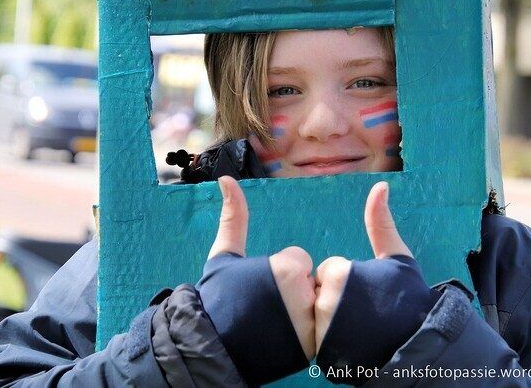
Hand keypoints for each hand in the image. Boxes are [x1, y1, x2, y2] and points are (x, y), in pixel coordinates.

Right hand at [197, 176, 314, 384]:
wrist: (210, 349)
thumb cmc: (217, 299)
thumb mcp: (224, 256)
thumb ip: (233, 217)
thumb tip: (226, 179)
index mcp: (286, 269)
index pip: (299, 260)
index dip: (277, 273)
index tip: (258, 288)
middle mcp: (304, 297)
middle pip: (310, 281)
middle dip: (292, 292)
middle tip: (266, 307)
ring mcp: (311, 326)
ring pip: (317, 305)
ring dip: (301, 312)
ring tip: (274, 324)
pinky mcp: (312, 349)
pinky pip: (320, 330)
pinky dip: (305, 333)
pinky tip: (282, 337)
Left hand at [314, 182, 438, 383]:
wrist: (417, 347)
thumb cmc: (409, 299)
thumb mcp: (397, 258)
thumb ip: (381, 223)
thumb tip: (380, 185)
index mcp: (341, 274)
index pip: (331, 272)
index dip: (350, 281)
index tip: (371, 292)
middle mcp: (326, 301)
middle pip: (320, 292)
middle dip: (338, 300)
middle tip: (363, 312)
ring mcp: (322, 329)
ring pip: (316, 314)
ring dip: (332, 320)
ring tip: (358, 329)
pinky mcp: (320, 350)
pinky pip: (316, 337)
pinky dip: (329, 339)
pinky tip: (349, 342)